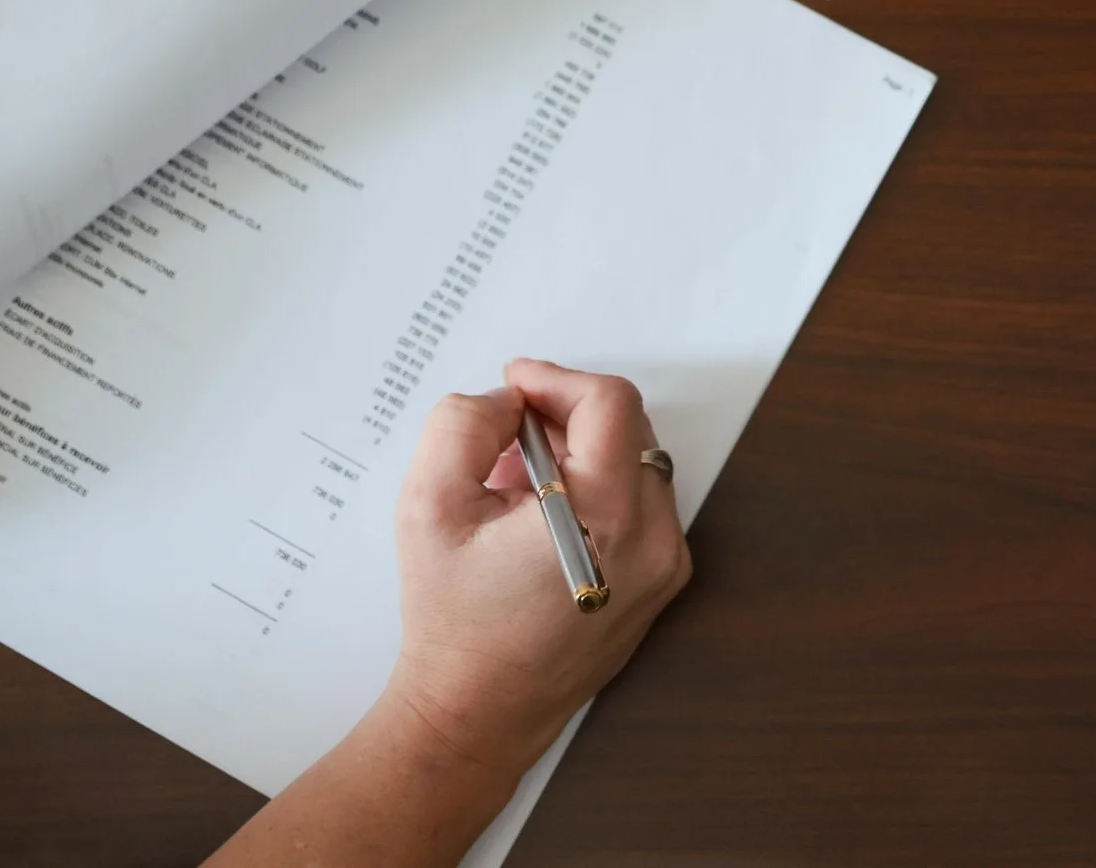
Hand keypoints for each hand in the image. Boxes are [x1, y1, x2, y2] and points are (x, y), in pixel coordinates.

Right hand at [383, 359, 692, 776]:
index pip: (609, 403)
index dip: (556, 381)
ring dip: (581, 451)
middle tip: (505, 436)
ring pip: (636, 463)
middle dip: (565, 416)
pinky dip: (597, 488)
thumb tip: (509, 401)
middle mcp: (654, 540)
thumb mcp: (430, 504)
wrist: (476, 715)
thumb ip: (464, 424)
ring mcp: (665, 567)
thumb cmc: (453, 620)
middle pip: (628, 429)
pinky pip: (640, 504)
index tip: (514, 386)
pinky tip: (541, 515)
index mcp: (607, 517)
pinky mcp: (660, 584)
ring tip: (514, 482)